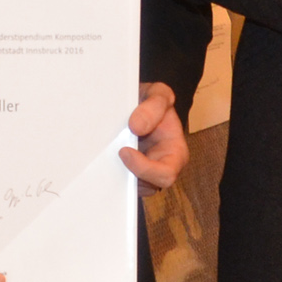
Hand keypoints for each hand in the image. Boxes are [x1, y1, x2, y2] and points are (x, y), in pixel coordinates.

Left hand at [119, 82, 187, 196]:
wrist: (137, 102)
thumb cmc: (152, 101)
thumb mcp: (159, 93)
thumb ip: (154, 106)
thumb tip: (137, 126)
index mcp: (176, 152)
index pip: (166, 174)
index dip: (145, 169)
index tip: (124, 151)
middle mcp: (161, 166)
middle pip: (146, 187)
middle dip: (128, 173)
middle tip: (114, 154)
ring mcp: (143, 172)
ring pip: (130, 187)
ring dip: (117, 173)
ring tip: (109, 152)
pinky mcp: (127, 172)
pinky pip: (118, 183)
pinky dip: (110, 172)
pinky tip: (105, 156)